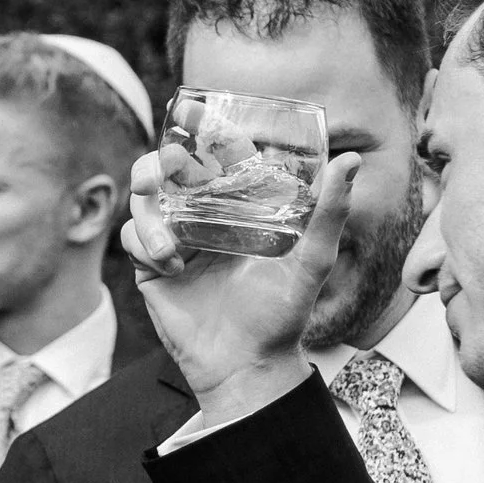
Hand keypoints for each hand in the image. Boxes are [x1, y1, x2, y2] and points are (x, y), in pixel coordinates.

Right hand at [121, 148, 360, 426]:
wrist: (248, 365)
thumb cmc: (284, 314)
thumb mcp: (313, 260)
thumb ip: (329, 212)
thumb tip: (349, 159)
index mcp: (237, 207)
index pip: (214, 156)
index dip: (204, 133)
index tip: (198, 117)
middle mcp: (202, 217)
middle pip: (166, 169)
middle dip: (158, 163)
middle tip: (166, 169)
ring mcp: (175, 240)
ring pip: (143, 200)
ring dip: (150, 212)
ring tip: (171, 243)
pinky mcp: (152, 268)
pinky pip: (133, 238)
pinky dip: (146, 244)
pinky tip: (172, 264)